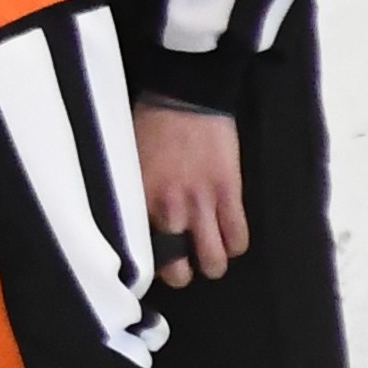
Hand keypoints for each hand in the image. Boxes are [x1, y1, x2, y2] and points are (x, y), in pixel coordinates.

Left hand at [135, 100, 244, 286]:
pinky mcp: (229, 193)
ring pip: (213, 260)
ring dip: (213, 264)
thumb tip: (134, 225)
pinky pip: (238, 237)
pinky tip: (229, 240)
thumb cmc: (150, 125)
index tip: (154, 266)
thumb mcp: (129, 166)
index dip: (150, 267)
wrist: (184, 95)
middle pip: (178, 269)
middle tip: (185, 264)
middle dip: (183, 272)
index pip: (142, 254)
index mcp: (139, 202)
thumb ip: (134, 198)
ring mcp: (202, 204)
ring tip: (210, 256)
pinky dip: (235, 245)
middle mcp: (168, 210)